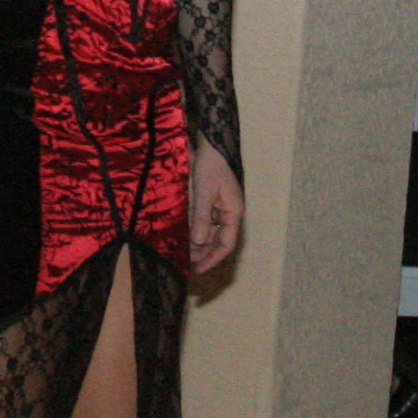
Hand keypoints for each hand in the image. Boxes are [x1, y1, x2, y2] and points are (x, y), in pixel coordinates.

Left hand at [189, 153, 243, 274]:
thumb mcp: (204, 192)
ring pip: (212, 236)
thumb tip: (198, 242)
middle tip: (186, 266)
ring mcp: (222, 210)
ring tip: (183, 256)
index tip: (198, 270)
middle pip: (219, 243)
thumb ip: (202, 217)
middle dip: (204, 256)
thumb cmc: (210, 165)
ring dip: (199, 247)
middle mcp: (230, 215)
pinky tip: (185, 240)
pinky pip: (206, 226)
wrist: (211, 146)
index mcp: (234, 213)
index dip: (212, 259)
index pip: (226, 245)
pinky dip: (197, 234)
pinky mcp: (212, 205)